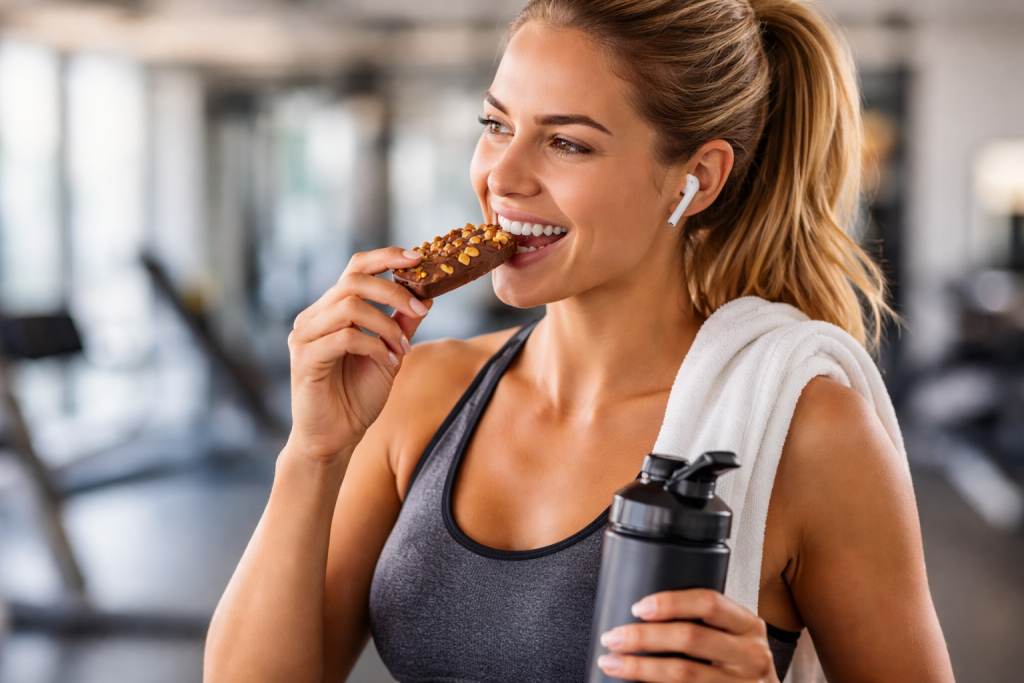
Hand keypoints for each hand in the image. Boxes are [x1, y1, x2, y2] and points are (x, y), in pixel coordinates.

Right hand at [286, 247, 429, 463]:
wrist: (334, 439)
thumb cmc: (357, 398)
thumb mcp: (389, 355)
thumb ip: (403, 325)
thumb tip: (427, 295)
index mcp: (331, 311)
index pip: (355, 268)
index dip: (386, 257)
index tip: (417, 257)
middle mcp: (313, 317)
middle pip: (353, 281)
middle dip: (393, 291)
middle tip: (420, 309)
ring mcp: (305, 336)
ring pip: (350, 306)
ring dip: (387, 324)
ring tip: (402, 348)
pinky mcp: (305, 358)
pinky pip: (345, 337)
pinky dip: (374, 345)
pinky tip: (388, 361)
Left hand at [598, 589, 778, 682]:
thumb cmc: (739, 665)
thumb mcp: (734, 637)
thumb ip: (706, 623)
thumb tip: (644, 610)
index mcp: (749, 626)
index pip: (709, 602)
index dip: (670, 602)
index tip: (638, 607)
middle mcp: (751, 655)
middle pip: (690, 637)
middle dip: (643, 637)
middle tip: (613, 637)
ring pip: (682, 673)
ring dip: (639, 668)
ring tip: (612, 662)